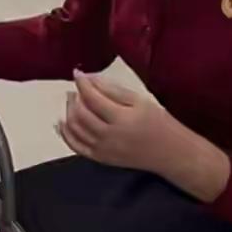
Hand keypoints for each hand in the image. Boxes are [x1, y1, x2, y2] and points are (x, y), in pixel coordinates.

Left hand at [58, 71, 175, 173]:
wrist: (170, 153)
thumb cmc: (159, 123)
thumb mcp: (141, 101)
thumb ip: (114, 90)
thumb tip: (90, 80)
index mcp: (122, 118)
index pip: (93, 98)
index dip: (82, 83)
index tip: (77, 73)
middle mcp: (109, 136)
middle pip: (80, 114)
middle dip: (74, 97)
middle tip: (76, 88)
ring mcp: (103, 150)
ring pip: (75, 129)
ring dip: (69, 112)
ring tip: (73, 101)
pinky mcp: (101, 159)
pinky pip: (76, 146)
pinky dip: (65, 134)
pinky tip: (62, 123)